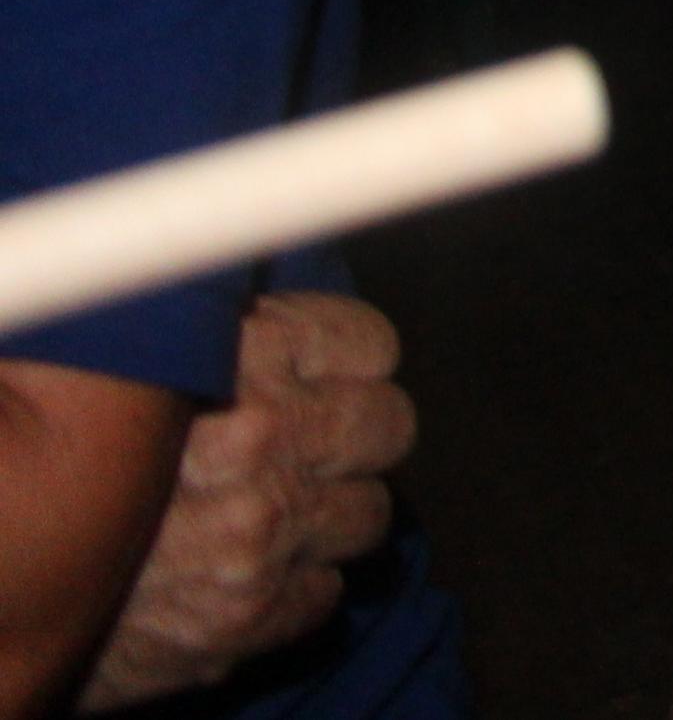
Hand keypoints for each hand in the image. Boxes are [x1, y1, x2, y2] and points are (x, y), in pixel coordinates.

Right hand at [78, 295, 412, 711]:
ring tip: (265, 511)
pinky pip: (324, 592)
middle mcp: (264, 437)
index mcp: (243, 354)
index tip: (321, 381)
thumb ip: (224, 332)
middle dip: (353, 436)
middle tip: (306, 450)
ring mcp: (261, 530)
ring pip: (369, 513)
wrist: (2, 562)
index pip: (371, 347)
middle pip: (389, 425)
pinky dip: (292, 585)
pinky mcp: (248, 612)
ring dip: (325, 514)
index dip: (346, 366)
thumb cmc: (62, 444)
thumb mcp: (143, 354)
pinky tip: (240, 568)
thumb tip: (270, 306)